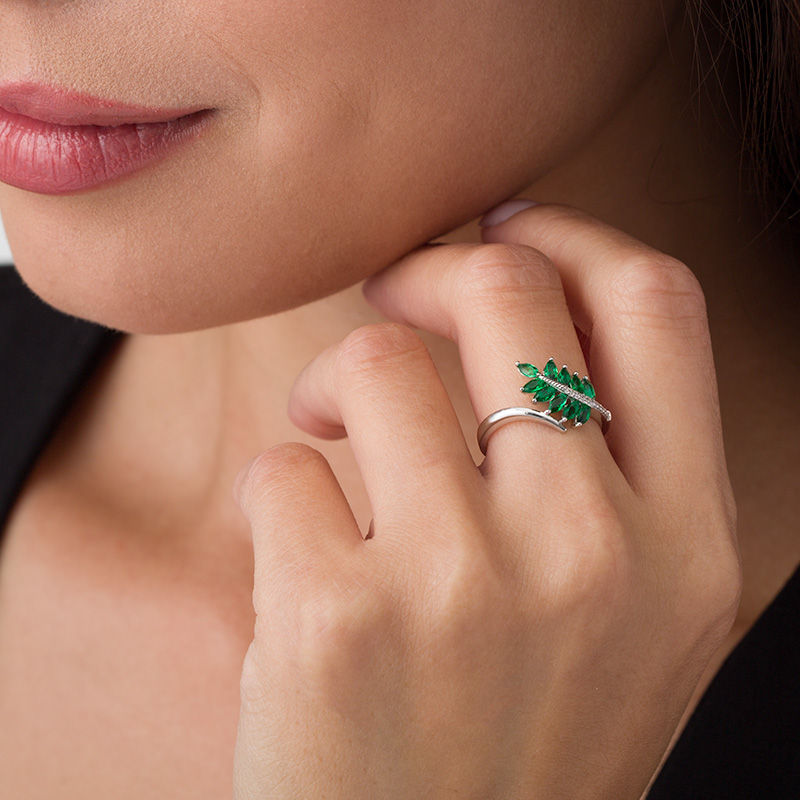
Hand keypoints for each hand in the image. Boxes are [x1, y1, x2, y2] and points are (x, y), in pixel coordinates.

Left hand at [231, 202, 740, 798]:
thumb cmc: (520, 737)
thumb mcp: (625, 610)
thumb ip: (606, 467)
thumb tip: (524, 306)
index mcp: (687, 543)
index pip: (653, 303)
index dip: (571, 236)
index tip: (503, 234)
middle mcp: (594, 554)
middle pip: (507, 291)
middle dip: (429, 269)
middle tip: (389, 301)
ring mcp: (464, 588)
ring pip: (376, 361)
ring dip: (335, 381)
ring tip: (329, 438)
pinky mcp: (337, 622)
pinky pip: (285, 467)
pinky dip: (281, 488)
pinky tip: (302, 556)